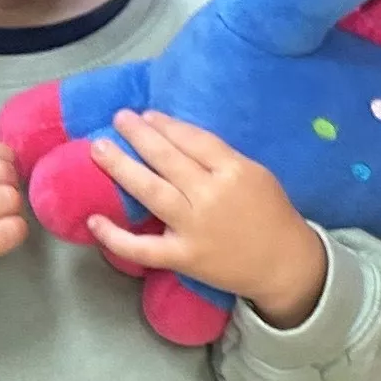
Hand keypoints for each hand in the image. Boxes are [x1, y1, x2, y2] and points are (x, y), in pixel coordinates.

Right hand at [0, 138, 26, 363]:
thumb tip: (7, 156)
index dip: (1, 156)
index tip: (7, 168)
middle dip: (10, 182)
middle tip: (4, 197)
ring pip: (7, 198)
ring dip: (14, 208)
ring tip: (2, 217)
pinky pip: (10, 230)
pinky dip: (16, 230)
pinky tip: (6, 235)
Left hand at [86, 110, 330, 325]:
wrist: (285, 265)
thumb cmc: (271, 215)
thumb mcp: (256, 175)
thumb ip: (220, 159)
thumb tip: (177, 139)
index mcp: (234, 171)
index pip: (192, 140)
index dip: (166, 125)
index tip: (147, 115)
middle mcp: (211, 195)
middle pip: (167, 158)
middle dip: (139, 135)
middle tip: (118, 119)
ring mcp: (194, 227)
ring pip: (150, 191)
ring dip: (121, 167)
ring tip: (99, 148)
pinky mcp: (184, 257)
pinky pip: (143, 247)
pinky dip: (115, 236)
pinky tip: (95, 219)